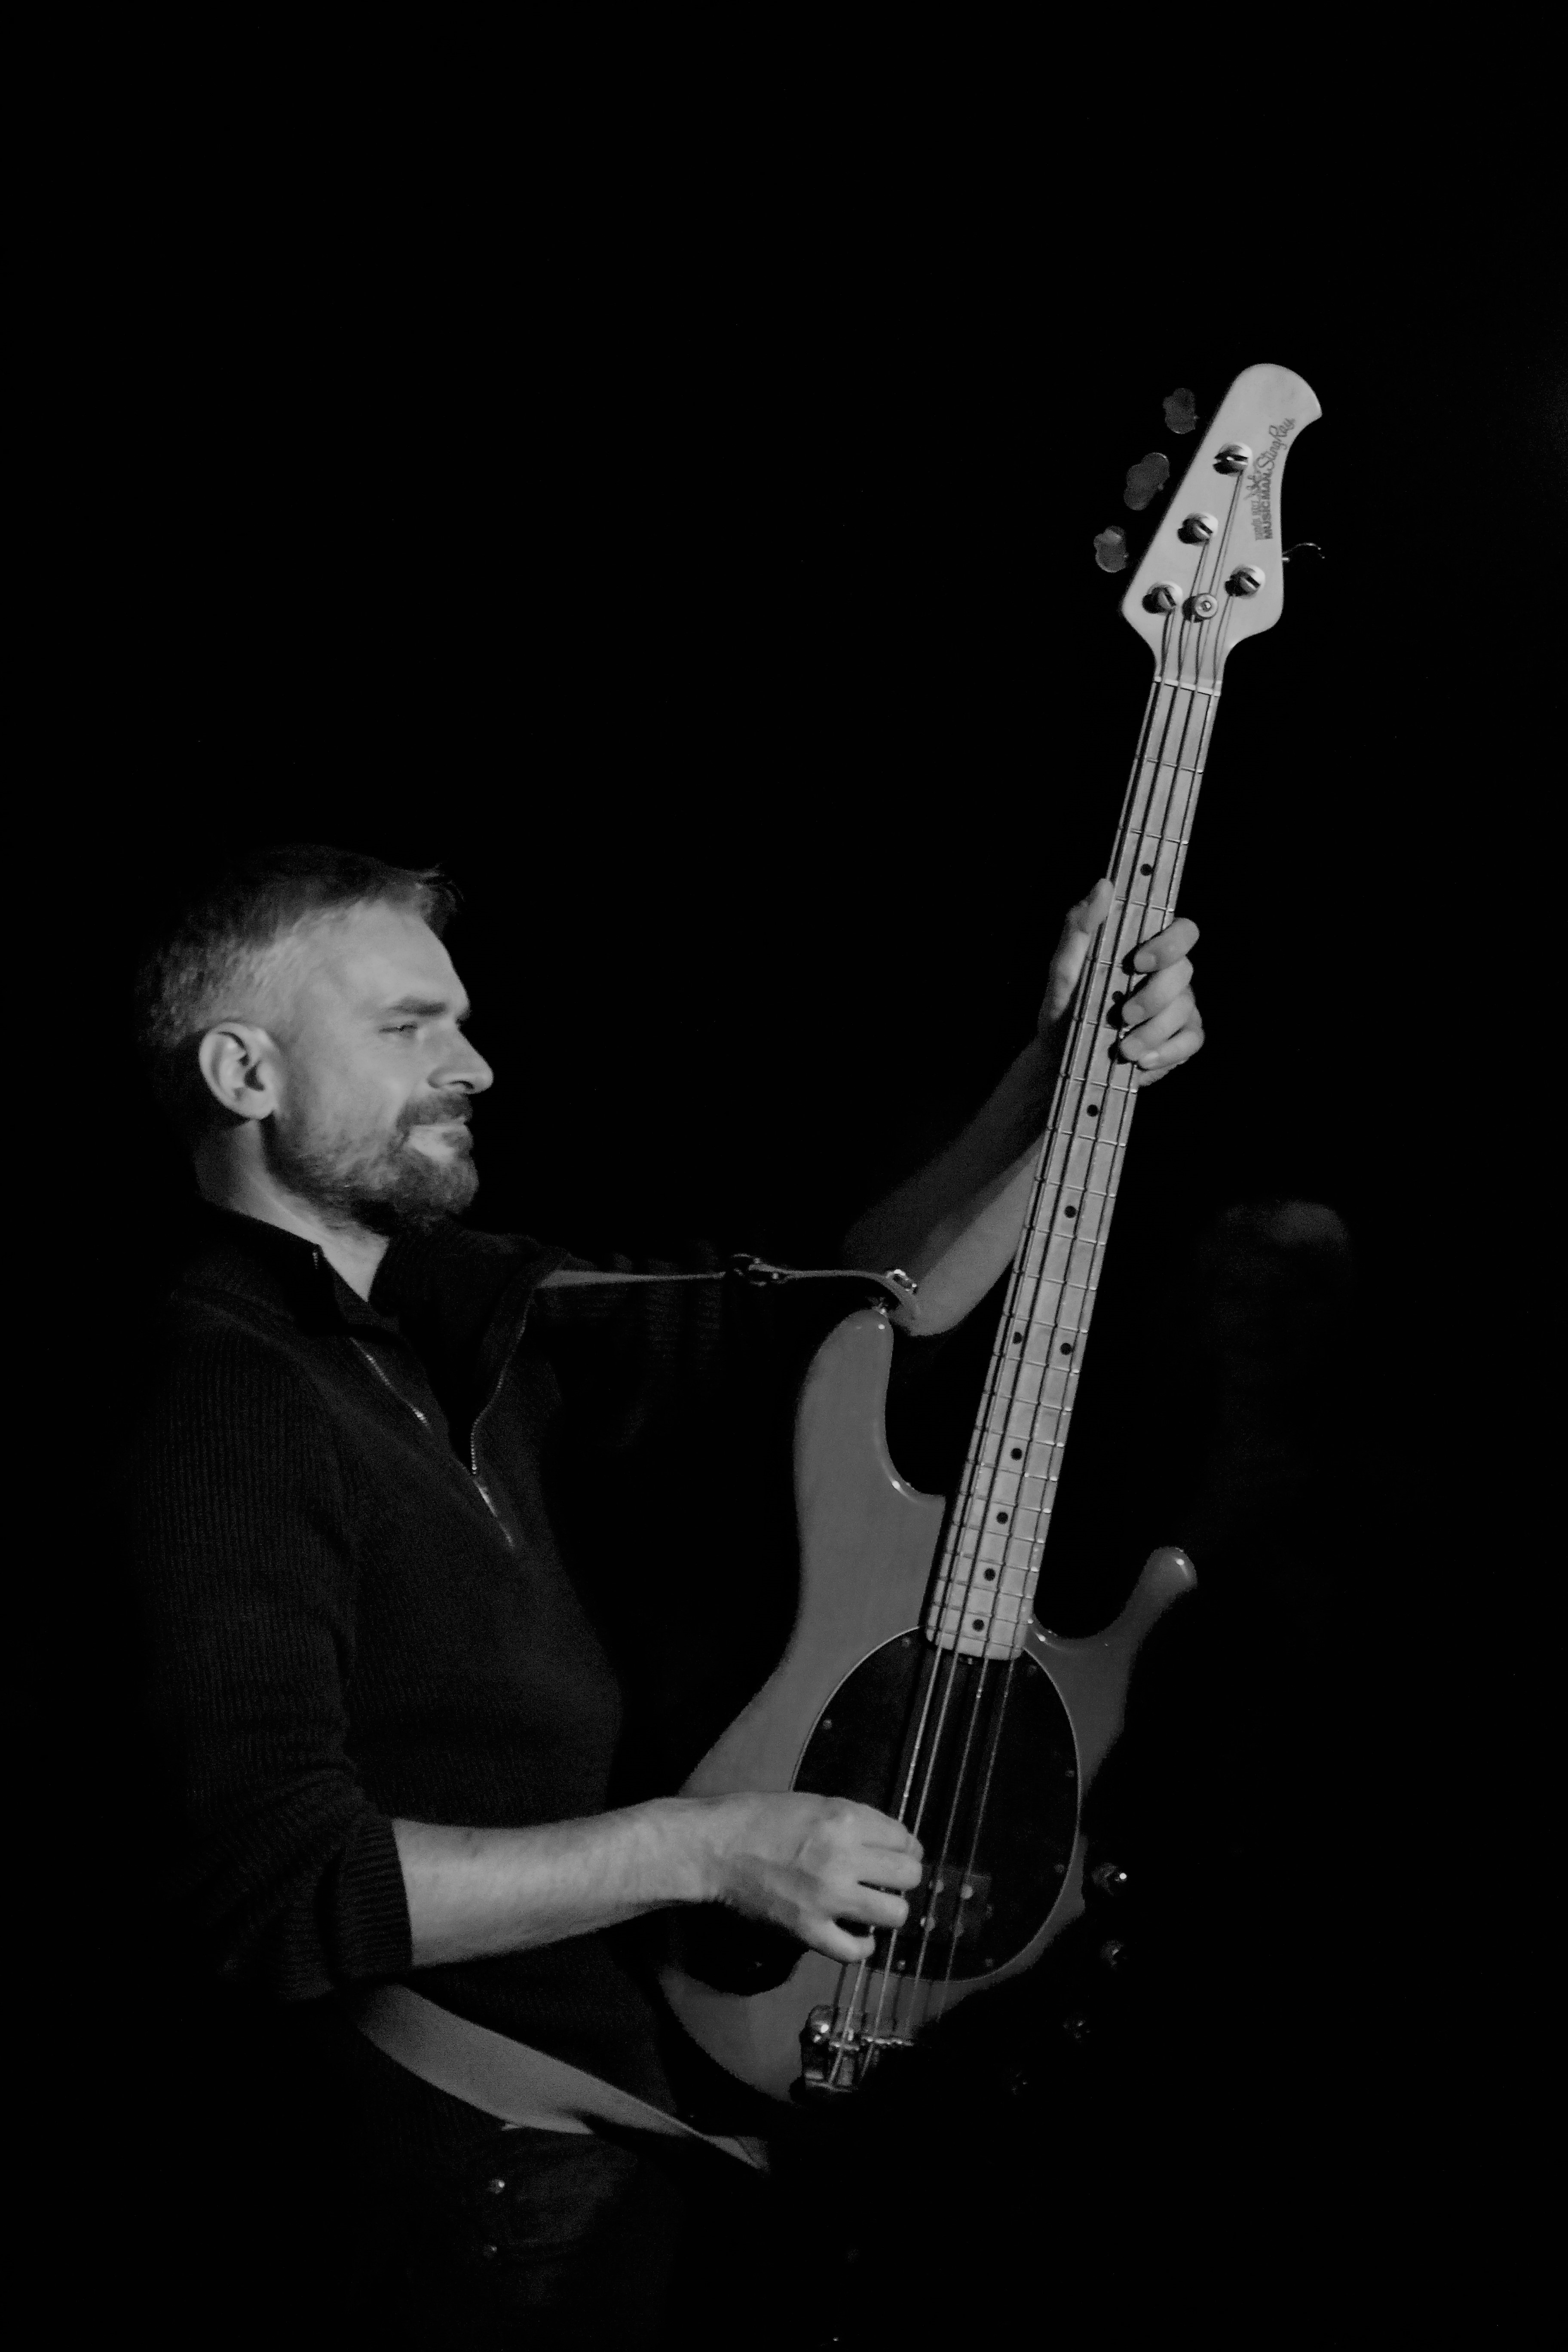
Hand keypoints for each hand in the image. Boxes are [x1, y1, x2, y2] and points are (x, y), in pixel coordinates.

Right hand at [698, 1793, 923, 1965]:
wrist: (716, 1849)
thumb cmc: (761, 1818)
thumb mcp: (815, 1803)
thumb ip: (854, 1821)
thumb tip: (890, 1842)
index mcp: (844, 1819)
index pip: (903, 1837)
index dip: (905, 1846)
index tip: (896, 1852)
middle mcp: (843, 1857)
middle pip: (908, 1875)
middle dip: (903, 1875)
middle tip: (886, 1878)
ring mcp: (828, 1898)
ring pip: (894, 1913)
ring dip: (889, 1909)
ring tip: (874, 1904)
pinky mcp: (809, 1930)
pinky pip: (854, 1950)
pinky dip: (863, 1946)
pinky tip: (861, 1935)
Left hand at [1040, 878, 1203, 1086]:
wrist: (1059, 1062)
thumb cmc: (1063, 1010)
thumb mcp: (1063, 971)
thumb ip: (1080, 928)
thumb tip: (1103, 886)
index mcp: (1145, 951)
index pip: (1181, 931)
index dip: (1169, 943)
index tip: (1139, 961)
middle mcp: (1168, 976)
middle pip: (1185, 972)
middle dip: (1155, 996)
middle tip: (1123, 1015)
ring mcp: (1179, 1008)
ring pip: (1185, 1009)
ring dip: (1153, 1031)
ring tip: (1122, 1048)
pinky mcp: (1181, 1041)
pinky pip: (1191, 1041)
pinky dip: (1166, 1052)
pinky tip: (1141, 1061)